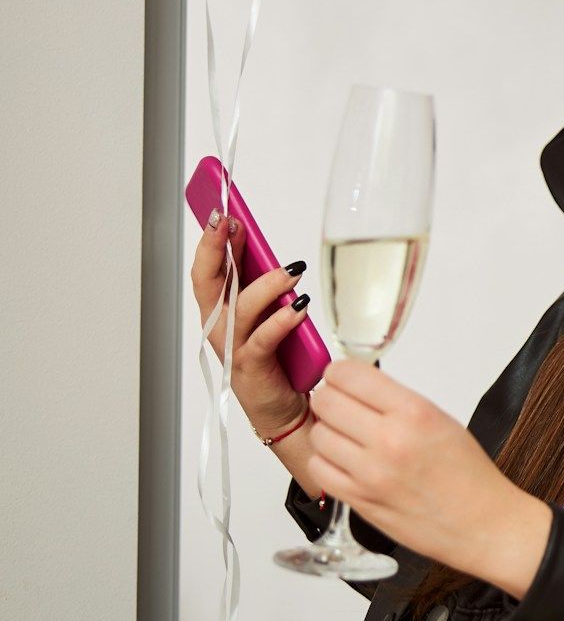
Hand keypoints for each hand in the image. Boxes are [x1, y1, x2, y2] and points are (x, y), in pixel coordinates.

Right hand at [189, 211, 311, 436]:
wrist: (287, 410)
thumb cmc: (279, 360)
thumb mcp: (270, 315)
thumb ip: (267, 288)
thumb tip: (276, 256)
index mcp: (223, 310)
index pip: (209, 268)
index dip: (211, 240)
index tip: (222, 210)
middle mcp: (222, 327)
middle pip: (209, 282)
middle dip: (216, 249)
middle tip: (232, 223)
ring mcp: (234, 347)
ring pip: (240, 308)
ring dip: (265, 284)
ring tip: (292, 270)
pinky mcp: (252, 367)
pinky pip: (263, 339)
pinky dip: (281, 321)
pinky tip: (299, 307)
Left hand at [306, 359, 552, 597]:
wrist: (482, 524)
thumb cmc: (469, 476)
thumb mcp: (442, 421)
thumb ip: (397, 403)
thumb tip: (357, 388)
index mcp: (415, 413)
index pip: (349, 375)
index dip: (339, 373)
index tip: (342, 378)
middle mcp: (390, 440)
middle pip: (325, 401)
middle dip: (329, 399)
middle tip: (341, 406)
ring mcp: (370, 473)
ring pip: (318, 435)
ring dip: (328, 432)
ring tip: (348, 438)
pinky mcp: (359, 500)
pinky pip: (318, 469)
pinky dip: (325, 462)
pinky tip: (345, 462)